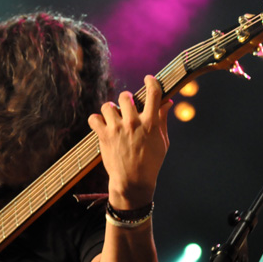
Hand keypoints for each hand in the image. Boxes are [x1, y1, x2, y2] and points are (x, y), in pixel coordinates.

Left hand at [88, 76, 172, 208]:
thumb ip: (163, 119)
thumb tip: (168, 102)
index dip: (151, 81)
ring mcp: (118, 129)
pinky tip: (102, 126)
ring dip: (111, 110)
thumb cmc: (151, 162)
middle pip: (126, 96)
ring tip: (114, 118)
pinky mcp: (104, 136)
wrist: (133, 182)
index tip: (149, 79)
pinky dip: (96, 120)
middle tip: (128, 108)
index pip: (153, 93)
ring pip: (108, 106)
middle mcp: (134, 123)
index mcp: (151, 123)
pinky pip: (94, 118)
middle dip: (127, 100)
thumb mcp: (162, 141)